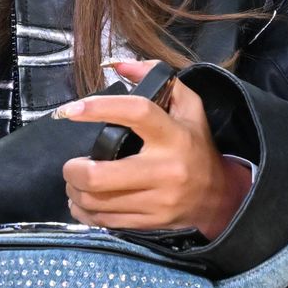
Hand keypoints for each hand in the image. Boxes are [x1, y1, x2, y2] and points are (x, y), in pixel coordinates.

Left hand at [59, 59, 250, 239]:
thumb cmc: (194, 145)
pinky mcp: (149, 222)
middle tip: (70, 165)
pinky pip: (104, 221)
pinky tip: (81, 200)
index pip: (135, 113)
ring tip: (74, 180)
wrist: (218, 197)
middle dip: (73, 170)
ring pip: (96, 201)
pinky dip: (84, 211)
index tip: (70, 110)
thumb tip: (118, 65)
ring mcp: (156, 201)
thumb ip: (155, 78)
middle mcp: (165, 170)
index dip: (99, 108)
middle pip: (100, 175)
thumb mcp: (188, 107)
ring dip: (75, 190)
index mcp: (173, 135)